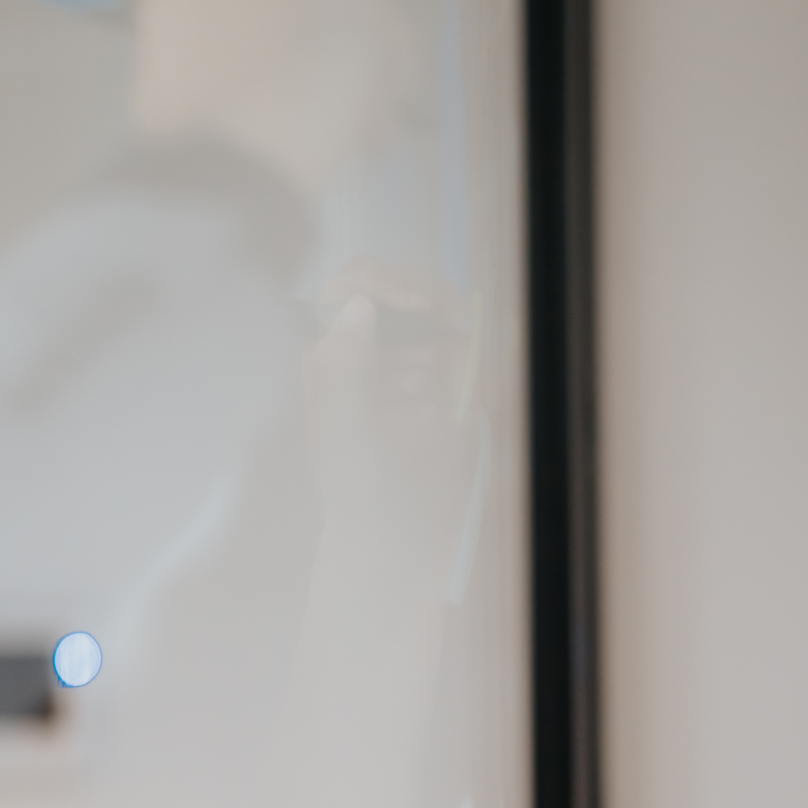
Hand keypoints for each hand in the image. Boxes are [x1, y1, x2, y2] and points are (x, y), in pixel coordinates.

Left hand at [303, 260, 482, 526]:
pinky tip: (460, 410)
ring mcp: (415, 356)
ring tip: (444, 394)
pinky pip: (474, 352)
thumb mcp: (340, 425)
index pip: (356, 283)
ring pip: (447, 313)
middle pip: (408, 286)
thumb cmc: (355, 479)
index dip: (384, 282)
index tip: (417, 304)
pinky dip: (475, 375)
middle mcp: (373, 341)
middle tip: (446, 334)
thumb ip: (342, 363)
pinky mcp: (451, 377)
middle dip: (431, 304)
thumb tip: (357, 303)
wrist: (400, 525)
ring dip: (455, 343)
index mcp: (333, 345)